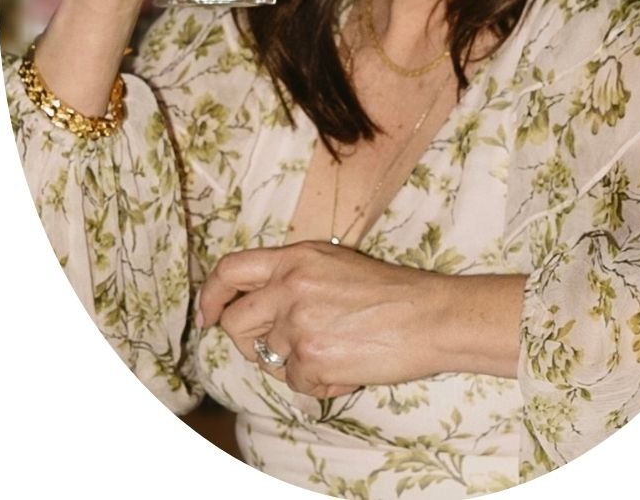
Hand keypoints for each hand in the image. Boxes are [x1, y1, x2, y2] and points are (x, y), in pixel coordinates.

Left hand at [197, 242, 447, 398]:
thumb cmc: (392, 290)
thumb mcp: (335, 262)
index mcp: (296, 257)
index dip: (211, 295)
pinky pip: (295, 382)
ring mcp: (299, 323)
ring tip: (333, 348)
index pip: (230, 269)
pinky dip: (318, 381)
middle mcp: (290, 286)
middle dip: (251, 341)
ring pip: (267, 358)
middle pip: (235, 322)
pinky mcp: (311, 358)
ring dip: (294, 362)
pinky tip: (347, 364)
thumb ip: (294, 275)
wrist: (431, 315)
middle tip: (283, 345)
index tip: (208, 316)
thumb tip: (258, 303)